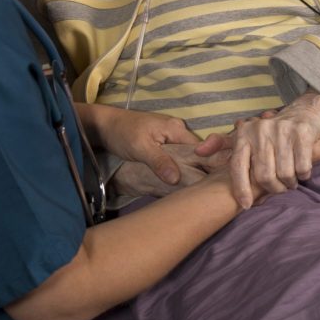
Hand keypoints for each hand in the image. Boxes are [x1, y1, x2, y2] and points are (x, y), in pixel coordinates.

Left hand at [111, 140, 233, 197]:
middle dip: (204, 171)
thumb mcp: (139, 147)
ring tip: (199, 194)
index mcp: (177, 130)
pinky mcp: (164, 145)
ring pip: (189, 158)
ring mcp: (172, 138)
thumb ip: (158, 161)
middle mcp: (179, 132)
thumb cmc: (122, 132)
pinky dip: (182, 170)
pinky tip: (183, 186)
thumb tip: (177, 179)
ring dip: (192, 172)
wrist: (105, 125)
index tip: (214, 187)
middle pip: (199, 155)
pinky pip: (179, 159)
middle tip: (210, 194)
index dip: (209, 168)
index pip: (202, 150)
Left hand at [195, 92, 319, 208]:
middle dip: (273, 188)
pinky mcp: (301, 133)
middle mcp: (260, 130)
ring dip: (290, 183)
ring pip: (284, 174)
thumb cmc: (271, 131)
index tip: (245, 205)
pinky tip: (302, 171)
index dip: (241, 188)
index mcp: (244, 134)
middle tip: (279, 188)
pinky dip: (304, 175)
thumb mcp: (245, 135)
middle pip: (263, 176)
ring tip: (290, 180)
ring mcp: (282, 130)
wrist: (304, 111)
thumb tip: (198, 151)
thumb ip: (221, 144)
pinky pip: (302, 167)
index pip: (238, 166)